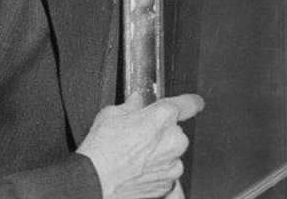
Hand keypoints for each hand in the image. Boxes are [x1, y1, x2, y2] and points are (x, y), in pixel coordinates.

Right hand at [77, 91, 203, 198]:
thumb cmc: (100, 151)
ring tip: (135, 158)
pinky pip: (166, 172)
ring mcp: (171, 164)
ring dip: (160, 154)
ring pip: (172, 153)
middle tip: (141, 138)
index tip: (195, 104)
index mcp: (163, 116)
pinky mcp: (166, 184)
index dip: (192, 102)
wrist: (91, 183)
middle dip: (162, 133)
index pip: (189, 103)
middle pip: (176, 131)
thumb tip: (136, 102)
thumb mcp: (111, 115)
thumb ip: (131, 105)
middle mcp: (173, 140)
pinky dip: (156, 171)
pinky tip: (137, 170)